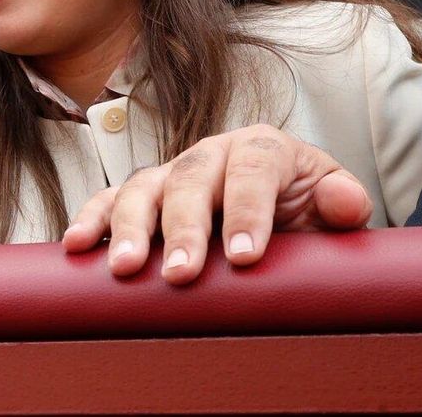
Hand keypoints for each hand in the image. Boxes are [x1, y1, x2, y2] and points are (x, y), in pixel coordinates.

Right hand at [62, 124, 373, 284]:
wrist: (279, 212)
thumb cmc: (304, 212)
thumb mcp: (332, 206)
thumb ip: (342, 202)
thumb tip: (343, 200)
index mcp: (261, 148)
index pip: (253, 170)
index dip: (249, 211)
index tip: (246, 258)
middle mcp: (211, 153)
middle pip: (191, 180)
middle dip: (183, 229)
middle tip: (181, 273)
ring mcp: (171, 173)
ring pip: (142, 188)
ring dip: (129, 227)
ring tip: (124, 267)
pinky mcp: (142, 195)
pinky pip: (108, 200)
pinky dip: (91, 219)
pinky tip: (78, 246)